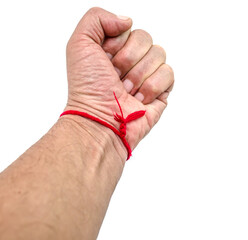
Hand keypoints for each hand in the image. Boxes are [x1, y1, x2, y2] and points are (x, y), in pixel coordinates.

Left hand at [65, 7, 173, 153]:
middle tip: (115, 78)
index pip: (128, 28)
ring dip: (138, 76)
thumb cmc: (88, 87)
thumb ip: (97, 18)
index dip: (116, 45)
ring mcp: (146, 75)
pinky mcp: (160, 91)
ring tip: (126, 91)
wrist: (100, 119)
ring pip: (159, 54)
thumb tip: (127, 22)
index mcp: (114, 48)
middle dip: (127, 60)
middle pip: (146, 39)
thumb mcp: (80, 44)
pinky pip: (169, 73)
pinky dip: (152, 87)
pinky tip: (139, 99)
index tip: (104, 62)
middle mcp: (131, 60)